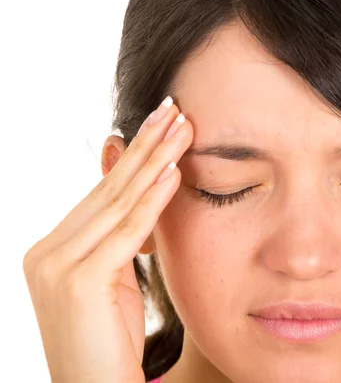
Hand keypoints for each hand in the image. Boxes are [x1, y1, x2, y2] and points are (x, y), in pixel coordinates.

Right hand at [22, 97, 192, 382]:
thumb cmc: (111, 343)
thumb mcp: (117, 280)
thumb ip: (123, 237)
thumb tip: (147, 188)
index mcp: (54, 247)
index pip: (103, 193)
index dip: (135, 155)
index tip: (163, 122)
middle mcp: (47, 249)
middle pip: (109, 188)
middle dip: (146, 145)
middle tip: (174, 107)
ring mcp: (57, 264)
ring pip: (118, 202)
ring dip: (154, 160)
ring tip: (181, 125)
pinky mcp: (77, 280)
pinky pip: (126, 231)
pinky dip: (152, 199)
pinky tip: (174, 170)